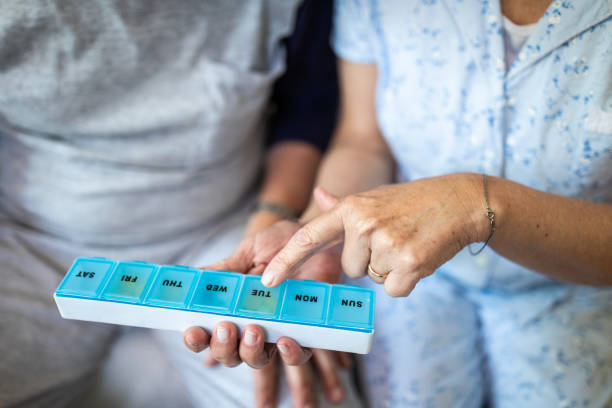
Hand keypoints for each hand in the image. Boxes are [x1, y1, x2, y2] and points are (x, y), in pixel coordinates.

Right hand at [183, 211, 348, 406]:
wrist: (315, 236)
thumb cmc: (279, 244)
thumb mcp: (249, 252)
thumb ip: (224, 269)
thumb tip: (194, 277)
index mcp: (230, 307)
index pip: (206, 333)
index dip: (196, 339)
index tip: (193, 330)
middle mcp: (250, 325)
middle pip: (229, 354)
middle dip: (222, 348)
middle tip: (225, 327)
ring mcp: (277, 331)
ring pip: (257, 360)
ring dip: (250, 352)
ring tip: (253, 331)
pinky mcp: (305, 332)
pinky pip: (298, 356)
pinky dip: (290, 355)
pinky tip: (285, 340)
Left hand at [261, 173, 486, 296]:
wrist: (460, 201)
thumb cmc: (414, 200)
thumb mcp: (375, 197)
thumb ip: (342, 205)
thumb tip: (318, 197)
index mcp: (351, 208)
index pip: (309, 236)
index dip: (285, 260)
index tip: (268, 281)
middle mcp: (364, 224)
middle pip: (350, 268)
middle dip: (369, 260)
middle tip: (393, 238)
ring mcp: (387, 243)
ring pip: (374, 279)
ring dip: (390, 269)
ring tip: (408, 243)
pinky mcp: (409, 262)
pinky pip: (394, 289)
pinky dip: (407, 280)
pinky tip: (419, 256)